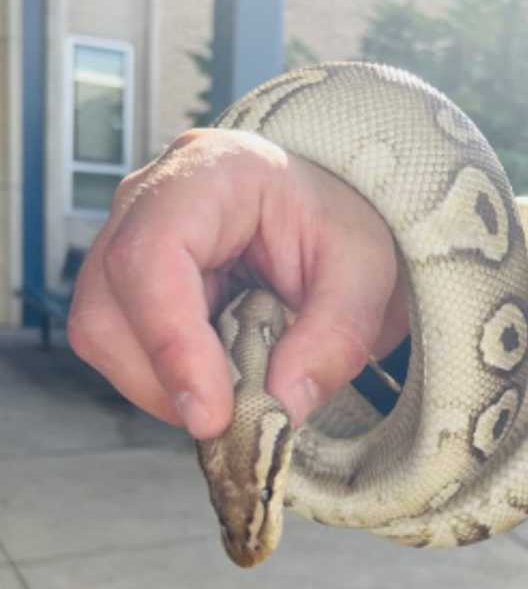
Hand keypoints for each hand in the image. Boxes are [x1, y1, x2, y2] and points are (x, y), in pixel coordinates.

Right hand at [68, 129, 407, 438]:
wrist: (317, 219)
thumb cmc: (335, 229)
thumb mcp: (364, 275)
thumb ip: (334, 339)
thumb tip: (280, 408)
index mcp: (214, 171)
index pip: (155, 253)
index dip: (171, 342)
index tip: (211, 413)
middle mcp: (151, 199)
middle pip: (109, 304)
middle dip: (167, 379)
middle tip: (233, 417)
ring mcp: (129, 237)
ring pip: (103, 333)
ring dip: (164, 387)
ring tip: (231, 392)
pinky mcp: (129, 281)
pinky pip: (121, 346)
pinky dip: (165, 381)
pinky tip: (214, 375)